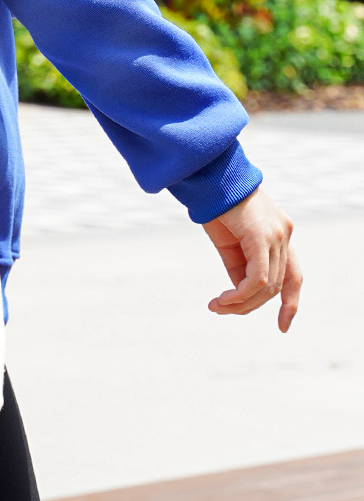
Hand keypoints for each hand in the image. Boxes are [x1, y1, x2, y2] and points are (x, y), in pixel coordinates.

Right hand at [202, 186, 301, 331]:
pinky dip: (241, 294)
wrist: (206, 174)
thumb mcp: (228, 239)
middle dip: (249, 305)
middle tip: (221, 309)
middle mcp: (284, 234)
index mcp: (279, 234)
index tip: (283, 326)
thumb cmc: (213, 202)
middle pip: (277, 285)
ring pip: (268, 285)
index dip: (290, 304)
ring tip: (217, 306)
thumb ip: (239, 263)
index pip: (294, 276)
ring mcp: (277, 234)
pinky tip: (223, 298)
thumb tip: (240, 292)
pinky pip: (258, 278)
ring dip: (241, 302)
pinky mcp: (262, 236)